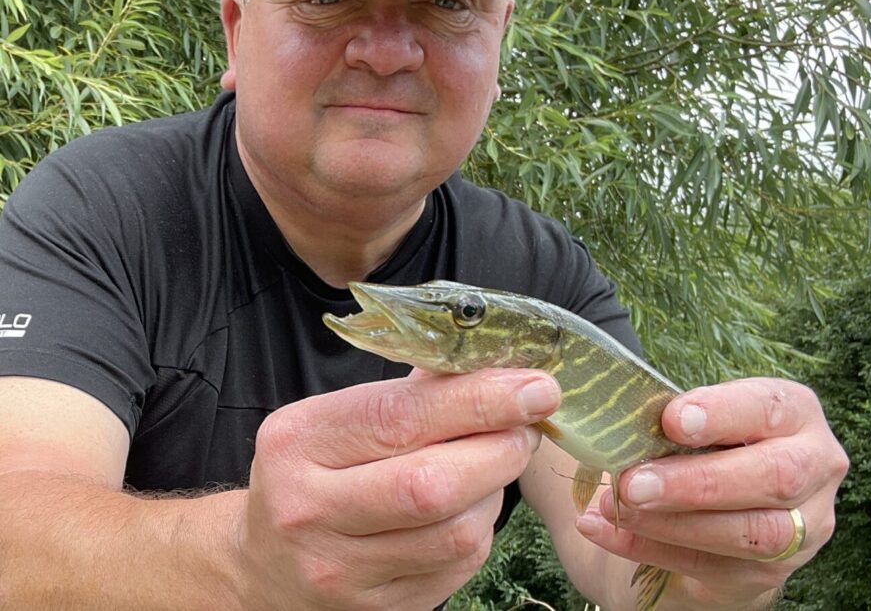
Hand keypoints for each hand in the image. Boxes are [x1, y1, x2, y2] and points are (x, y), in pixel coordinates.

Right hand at [236, 369, 560, 610]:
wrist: (266, 562)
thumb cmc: (316, 469)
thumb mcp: (340, 417)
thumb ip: (412, 392)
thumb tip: (498, 366)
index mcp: (299, 442)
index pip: (400, 417)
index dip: (479, 401)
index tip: (536, 388)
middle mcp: (310, 510)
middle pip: (433, 485)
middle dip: (501, 448)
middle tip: (529, 425)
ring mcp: (340, 571)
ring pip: (457, 531)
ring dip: (495, 490)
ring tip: (492, 464)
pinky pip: (458, 566)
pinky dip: (480, 527)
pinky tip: (469, 506)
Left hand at [576, 377, 848, 608]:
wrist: (712, 508)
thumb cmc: (701, 444)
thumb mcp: (696, 419)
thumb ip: (677, 420)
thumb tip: (626, 428)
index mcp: (796, 413)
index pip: (770, 407)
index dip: (723, 413)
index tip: (673, 420)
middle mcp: (815, 468)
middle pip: (774, 476)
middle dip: (698, 481)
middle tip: (634, 481)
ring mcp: (802, 527)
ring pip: (752, 533)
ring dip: (674, 523)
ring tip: (619, 506)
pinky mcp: (769, 573)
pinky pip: (712, 567)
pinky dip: (649, 548)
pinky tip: (606, 530)